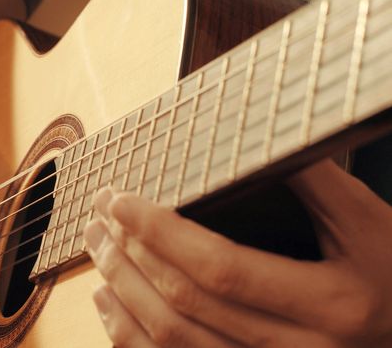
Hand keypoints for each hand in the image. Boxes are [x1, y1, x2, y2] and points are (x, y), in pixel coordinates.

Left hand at [84, 159, 391, 347]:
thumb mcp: (371, 225)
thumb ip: (315, 182)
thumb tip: (254, 135)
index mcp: (330, 306)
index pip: (220, 268)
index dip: (161, 233)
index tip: (121, 200)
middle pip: (186, 304)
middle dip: (131, 255)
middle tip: (101, 215)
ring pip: (172, 342)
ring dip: (123, 292)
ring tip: (98, 248)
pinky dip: (130, 336)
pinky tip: (108, 302)